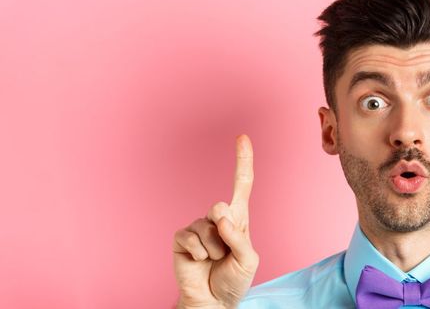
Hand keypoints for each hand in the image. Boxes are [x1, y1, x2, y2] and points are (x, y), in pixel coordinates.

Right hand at [173, 135, 259, 308]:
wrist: (213, 301)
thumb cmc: (233, 280)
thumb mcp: (248, 260)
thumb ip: (239, 238)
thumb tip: (221, 216)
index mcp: (238, 219)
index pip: (242, 184)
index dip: (242, 161)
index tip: (242, 137)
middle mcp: (217, 218)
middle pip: (221, 207)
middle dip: (225, 231)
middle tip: (225, 253)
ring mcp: (198, 227)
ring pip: (207, 228)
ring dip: (214, 250)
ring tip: (214, 261)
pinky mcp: (181, 238)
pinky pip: (190, 238)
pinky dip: (198, 253)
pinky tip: (199, 261)